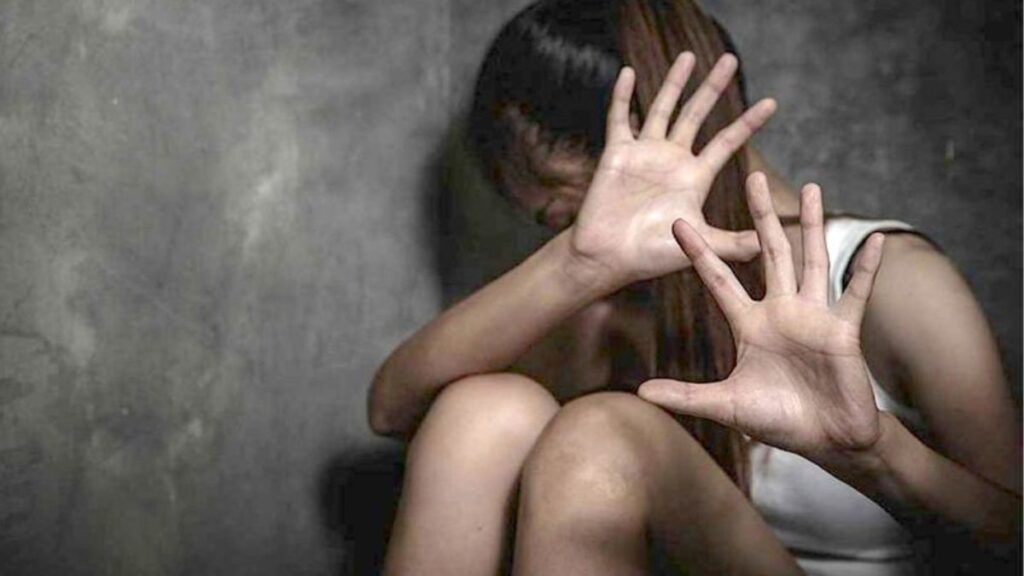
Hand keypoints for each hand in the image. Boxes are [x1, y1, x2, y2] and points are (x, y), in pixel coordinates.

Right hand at [569, 52, 776, 290]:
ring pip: (662, 109)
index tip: (772, 103)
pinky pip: (619, 118)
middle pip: (696, 115)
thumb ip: (731, 243)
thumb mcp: (699, 245)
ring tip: (689, 56)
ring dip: (675, 83)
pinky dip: (622, 96)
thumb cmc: (651, 255)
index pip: (726, 142)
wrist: (609, 258)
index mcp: (694, 178)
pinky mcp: (617, 154)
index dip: (747, 123)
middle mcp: (671, 160)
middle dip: (713, 88)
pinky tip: (628, 73)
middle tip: (730, 60)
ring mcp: (644, 154)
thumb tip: (767, 244)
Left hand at [637, 173, 886, 460]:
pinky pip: (856, 293)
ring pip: (812, 260)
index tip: (678, 222)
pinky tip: (875, 240)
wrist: (825, 441)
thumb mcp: (726, 405)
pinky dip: (866, 268)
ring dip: (812, 225)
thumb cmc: (777, 419)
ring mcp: (813, 316)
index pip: (718, 280)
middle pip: (768, 253)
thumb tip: (641, 393)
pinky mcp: (843, 330)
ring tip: (812, 187)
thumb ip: (686, 396)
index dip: (700, 253)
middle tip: (753, 177)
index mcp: (748, 324)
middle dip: (760, 216)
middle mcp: (780, 311)